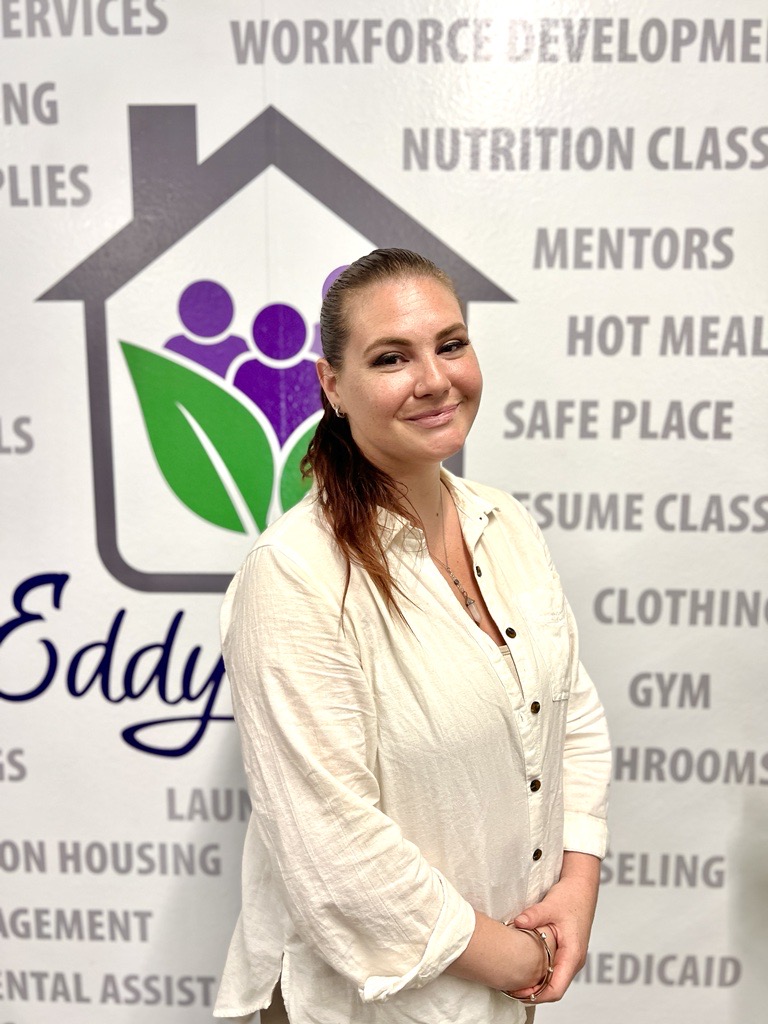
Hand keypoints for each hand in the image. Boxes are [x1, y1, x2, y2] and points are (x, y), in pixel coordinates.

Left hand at [506, 852, 599, 1002]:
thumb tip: (517, 923)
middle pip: (554, 989)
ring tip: (514, 982)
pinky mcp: (567, 951)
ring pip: (554, 980)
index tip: (518, 993)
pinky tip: (524, 968)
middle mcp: (574, 960)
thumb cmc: (570, 897)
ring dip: (536, 985)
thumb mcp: (550, 905)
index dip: (537, 995)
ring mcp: (571, 957)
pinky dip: (540, 974)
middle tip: (509, 989)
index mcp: (573, 954)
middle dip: (533, 993)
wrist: (581, 888)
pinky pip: (554, 970)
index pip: (557, 988)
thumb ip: (534, 915)